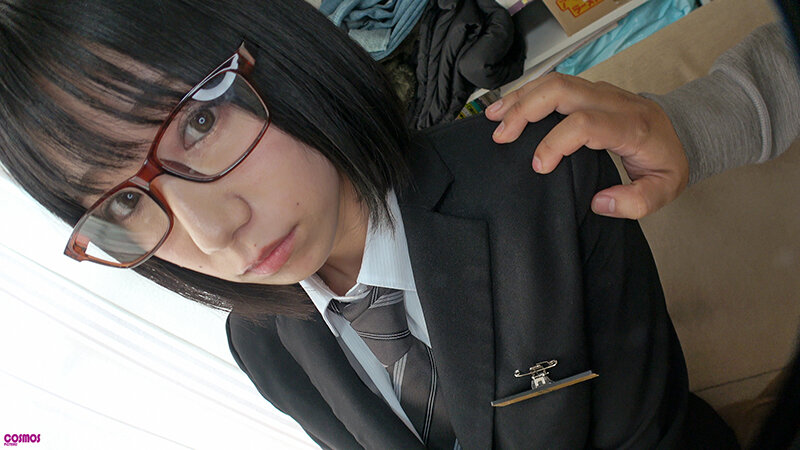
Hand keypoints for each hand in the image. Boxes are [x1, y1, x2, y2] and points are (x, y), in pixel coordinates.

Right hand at [485, 72, 688, 219]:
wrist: (682, 130)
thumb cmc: (667, 162)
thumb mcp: (664, 191)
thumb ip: (635, 203)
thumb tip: (598, 202)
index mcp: (631, 126)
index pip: (585, 123)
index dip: (556, 142)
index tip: (539, 166)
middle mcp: (613, 101)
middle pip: (562, 90)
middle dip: (526, 111)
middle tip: (501, 136)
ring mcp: (600, 91)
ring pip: (554, 81)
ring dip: (520, 98)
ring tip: (493, 118)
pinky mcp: (589, 90)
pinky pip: (554, 83)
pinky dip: (527, 93)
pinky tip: (507, 107)